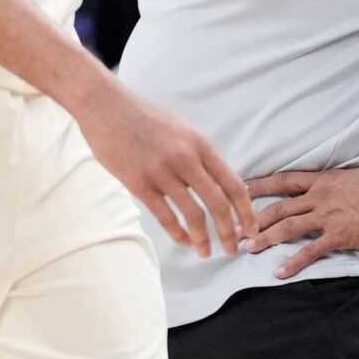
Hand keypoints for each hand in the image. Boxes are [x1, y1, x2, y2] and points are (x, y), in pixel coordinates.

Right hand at [75, 86, 255, 258]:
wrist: (106, 106)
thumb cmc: (143, 116)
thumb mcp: (180, 128)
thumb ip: (198, 153)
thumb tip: (216, 181)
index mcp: (200, 144)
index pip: (233, 183)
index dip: (247, 211)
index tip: (252, 229)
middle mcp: (185, 158)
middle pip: (218, 204)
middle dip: (230, 231)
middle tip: (234, 249)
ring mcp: (162, 172)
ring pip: (193, 214)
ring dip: (203, 239)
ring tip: (206, 252)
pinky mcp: (139, 183)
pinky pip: (165, 216)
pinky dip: (178, 233)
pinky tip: (184, 241)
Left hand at [244, 165, 358, 279]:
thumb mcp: (355, 172)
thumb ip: (340, 178)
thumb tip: (341, 176)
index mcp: (321, 180)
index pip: (283, 181)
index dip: (260, 186)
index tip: (240, 191)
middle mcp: (318, 197)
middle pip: (278, 208)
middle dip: (252, 219)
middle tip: (233, 228)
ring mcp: (326, 217)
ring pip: (287, 227)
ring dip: (265, 239)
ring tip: (248, 248)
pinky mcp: (338, 236)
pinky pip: (310, 251)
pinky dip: (293, 263)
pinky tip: (280, 272)